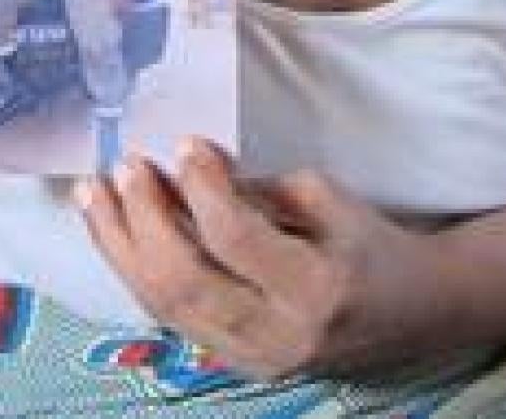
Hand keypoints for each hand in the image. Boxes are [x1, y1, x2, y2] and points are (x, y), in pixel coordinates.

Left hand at [74, 140, 439, 378]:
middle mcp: (277, 335)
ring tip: (95, 195)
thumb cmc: (370, 244)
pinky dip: (136, 271)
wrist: (411, 315)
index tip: (184, 142)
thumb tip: (189, 166)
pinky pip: (169, 318)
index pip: (236, 239)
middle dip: (142, 219)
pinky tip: (115, 234)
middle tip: (125, 166)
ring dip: (119, 246)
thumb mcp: (330, 201)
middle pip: (185, 281)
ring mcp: (251, 359)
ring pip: (163, 306)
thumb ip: (259, 190)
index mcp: (314, 287)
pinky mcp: (234, 363)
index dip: (202, 187)